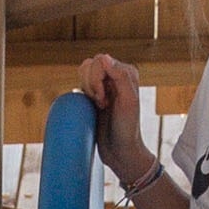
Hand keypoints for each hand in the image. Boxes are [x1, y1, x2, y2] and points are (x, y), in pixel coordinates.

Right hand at [78, 53, 149, 175]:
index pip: (99, 61)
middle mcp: (116, 75)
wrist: (120, 150)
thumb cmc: (127, 128)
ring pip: (83, 72)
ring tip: (99, 106)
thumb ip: (120, 76)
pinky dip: (82, 94)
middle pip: (89, 65)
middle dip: (91, 85)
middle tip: (102, 104)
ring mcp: (105, 85)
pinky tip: (93, 108)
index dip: (96, 79)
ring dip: (86, 89)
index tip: (104, 100)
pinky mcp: (94, 95)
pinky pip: (80, 83)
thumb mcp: (128, 102)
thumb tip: (104, 58)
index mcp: (126, 72)